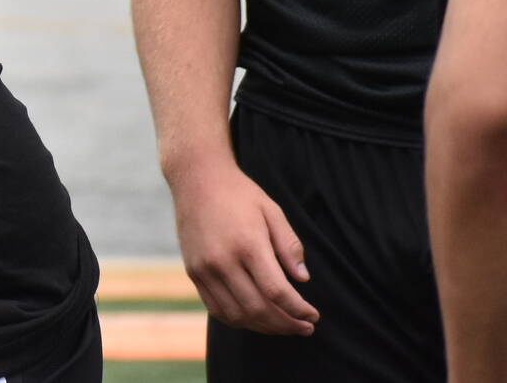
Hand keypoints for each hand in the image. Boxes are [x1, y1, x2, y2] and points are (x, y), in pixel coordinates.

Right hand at [170, 157, 316, 334]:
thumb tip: (303, 280)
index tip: (313, 316)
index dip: (298, 310)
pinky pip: (215, 308)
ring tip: (283, 325)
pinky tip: (255, 318)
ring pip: (236, 314)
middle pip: (258, 309)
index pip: (277, 292)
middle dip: (286, 324)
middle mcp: (222, 260)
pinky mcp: (193, 271)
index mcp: (247, 244)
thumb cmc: (239, 193)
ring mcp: (204, 268)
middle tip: (305, 327)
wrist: (196, 178)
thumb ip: (289, 246)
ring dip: (263, 327)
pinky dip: (238, 320)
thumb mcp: (272, 211)